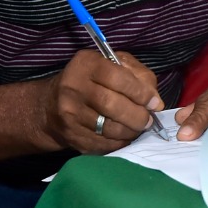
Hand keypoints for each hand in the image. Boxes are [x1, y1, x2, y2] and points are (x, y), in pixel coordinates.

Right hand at [41, 50, 163, 153]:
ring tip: (138, 128)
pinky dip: (118, 142)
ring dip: (130, 131)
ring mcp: (69, 113)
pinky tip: (123, 137)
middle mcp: (73, 87)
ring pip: (108, 128)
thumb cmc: (92, 81)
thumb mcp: (113, 65)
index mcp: (86, 64)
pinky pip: (102, 143)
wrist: (52, 105)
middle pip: (112, 105)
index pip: (118, 78)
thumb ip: (138, 75)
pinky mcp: (70, 135)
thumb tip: (155, 101)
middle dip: (137, 116)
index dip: (141, 92)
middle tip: (148, 121)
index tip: (154, 103)